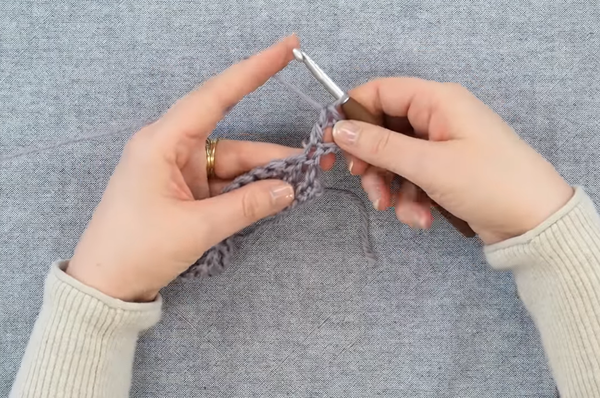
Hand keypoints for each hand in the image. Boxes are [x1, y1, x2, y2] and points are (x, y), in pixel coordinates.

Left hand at [67, 36, 313, 301]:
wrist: (104, 286)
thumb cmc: (136, 250)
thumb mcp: (197, 228)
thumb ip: (247, 206)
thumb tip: (289, 189)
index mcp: (163, 142)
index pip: (215, 96)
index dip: (254, 70)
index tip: (288, 47)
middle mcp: (171, 148)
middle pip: (234, 140)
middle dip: (273, 152)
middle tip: (314, 158)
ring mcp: (179, 170)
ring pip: (232, 164)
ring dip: (264, 175)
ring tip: (300, 184)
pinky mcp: (184, 190)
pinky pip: (224, 182)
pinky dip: (248, 190)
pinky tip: (274, 196)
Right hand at [332, 78, 573, 243]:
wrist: (536, 224)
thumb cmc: (491, 183)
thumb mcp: (429, 165)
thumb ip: (380, 146)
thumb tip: (340, 129)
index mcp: (437, 101)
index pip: (380, 92)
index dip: (353, 115)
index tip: (335, 144)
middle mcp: (437, 118)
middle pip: (383, 130)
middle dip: (373, 162)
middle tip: (368, 185)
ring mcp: (441, 146)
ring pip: (394, 159)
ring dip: (391, 187)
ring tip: (401, 211)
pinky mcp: (444, 171)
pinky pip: (411, 178)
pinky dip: (409, 199)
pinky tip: (421, 218)